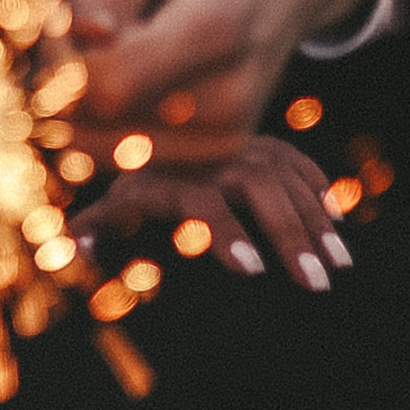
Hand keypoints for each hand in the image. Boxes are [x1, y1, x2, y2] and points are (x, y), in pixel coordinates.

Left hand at [65, 0, 377, 169]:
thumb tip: (77, 37)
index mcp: (217, 28)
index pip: (110, 86)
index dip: (62, 58)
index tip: (60, 12)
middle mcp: (231, 98)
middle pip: (102, 123)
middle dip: (63, 79)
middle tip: (72, 24)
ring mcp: (230, 135)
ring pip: (110, 147)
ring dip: (82, 102)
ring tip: (100, 40)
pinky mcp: (220, 153)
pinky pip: (134, 153)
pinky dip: (110, 117)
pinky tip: (124, 65)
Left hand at [75, 129, 353, 292]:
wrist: (152, 126)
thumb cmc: (129, 189)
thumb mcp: (112, 205)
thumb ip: (98, 224)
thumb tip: (71, 242)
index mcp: (167, 174)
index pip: (200, 200)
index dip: (224, 232)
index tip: (251, 271)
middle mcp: (205, 156)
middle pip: (256, 186)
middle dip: (288, 234)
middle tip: (316, 283)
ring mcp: (236, 147)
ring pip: (283, 174)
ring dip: (312, 218)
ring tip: (338, 266)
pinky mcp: (259, 147)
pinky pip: (293, 160)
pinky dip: (315, 187)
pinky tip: (336, 221)